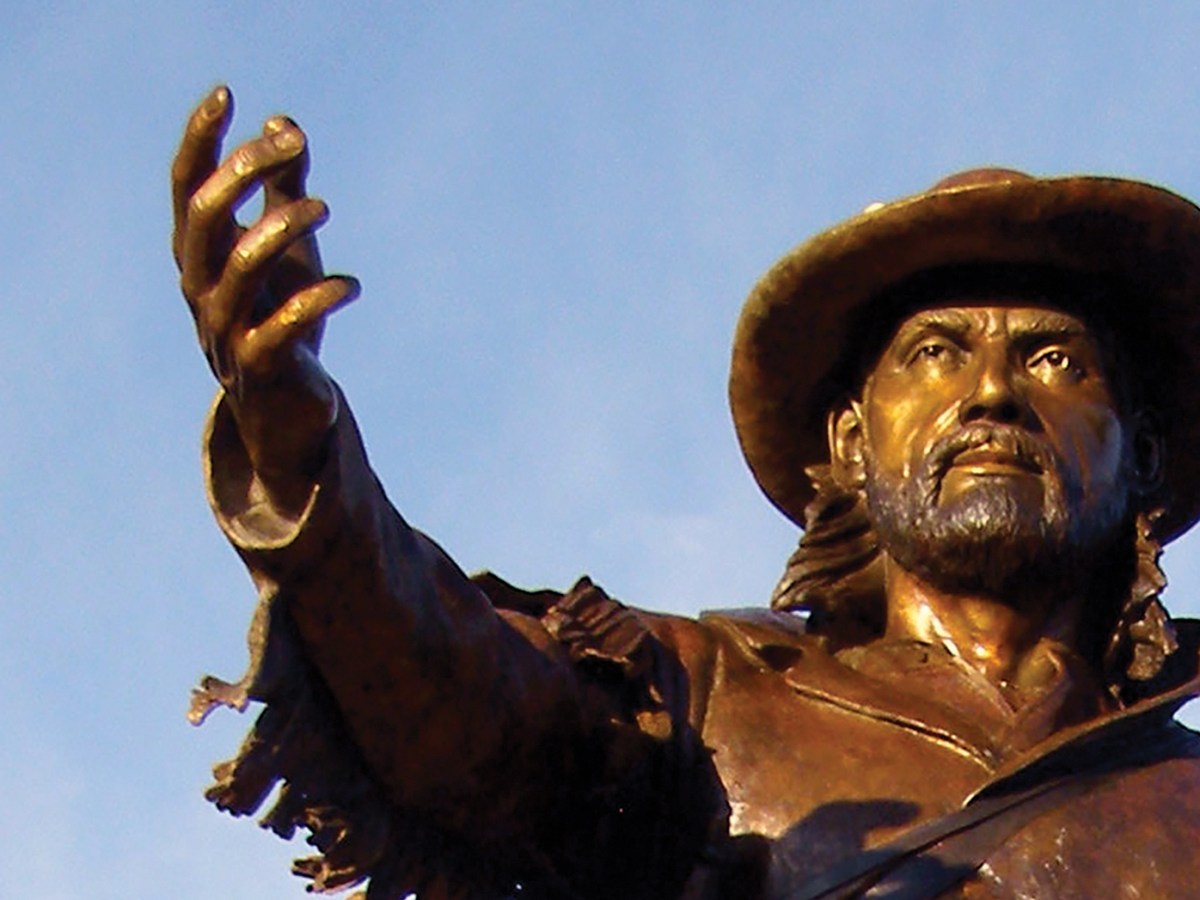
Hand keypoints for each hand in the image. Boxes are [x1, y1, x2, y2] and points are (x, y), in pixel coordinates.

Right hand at [172, 86, 358, 493]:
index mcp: (201, 257)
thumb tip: (284, 124)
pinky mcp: (261, 368)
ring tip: (325, 206)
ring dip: (284, 228)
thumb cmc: (282, 319)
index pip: (185, 189)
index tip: (227, 95)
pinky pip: (282, 327)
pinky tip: (351, 286)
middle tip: (294, 149)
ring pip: (240, 268)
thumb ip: (282, 190)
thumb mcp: (287, 250)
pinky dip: (319, 299)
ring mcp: (226, 331)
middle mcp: (202, 289)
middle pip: (204, 218)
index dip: (199, 141)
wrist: (286, 411)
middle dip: (245, 172)